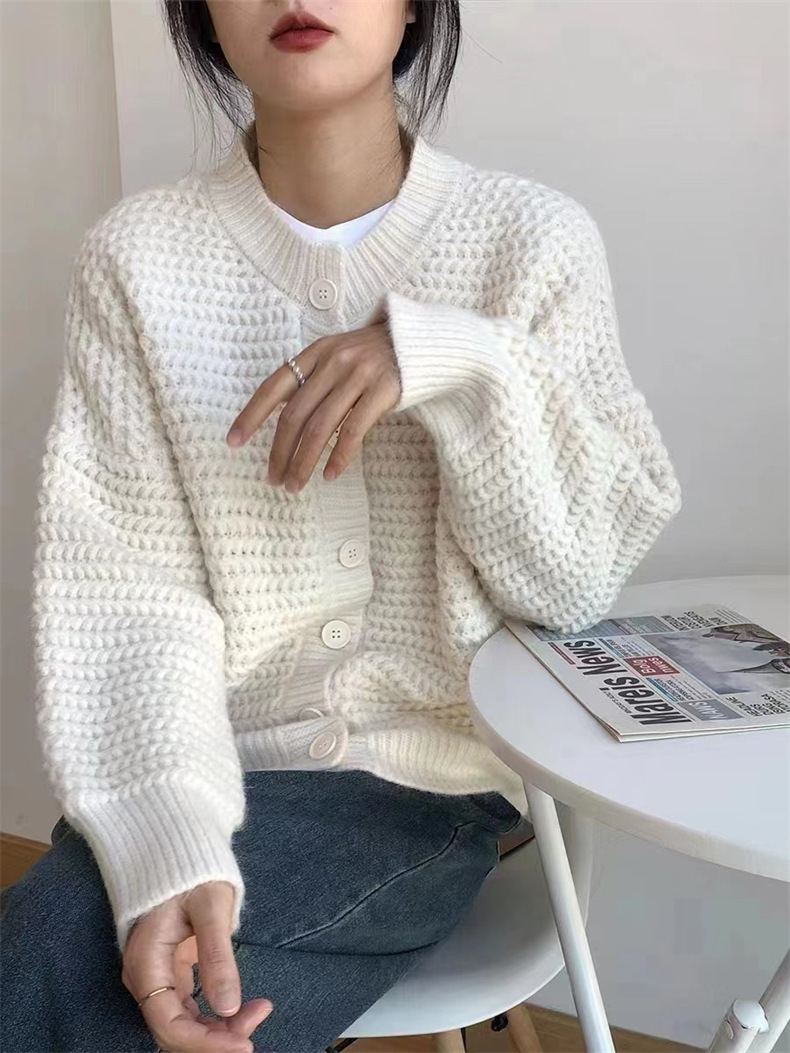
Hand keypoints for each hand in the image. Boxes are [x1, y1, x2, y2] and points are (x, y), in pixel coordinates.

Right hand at [122, 880, 271, 1052]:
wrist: (180, 850)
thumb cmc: (193, 870)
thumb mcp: (210, 906)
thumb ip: (216, 955)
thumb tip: (228, 1007)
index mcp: (147, 963)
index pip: (169, 1025)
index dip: (205, 1043)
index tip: (244, 1042)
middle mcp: (146, 978)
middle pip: (176, 1031)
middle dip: (217, 1037)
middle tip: (258, 1018)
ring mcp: (158, 978)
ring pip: (185, 1023)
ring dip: (220, 1029)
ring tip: (258, 1010)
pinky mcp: (172, 974)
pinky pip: (190, 1009)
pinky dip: (217, 1014)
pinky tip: (245, 1006)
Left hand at [225, 318, 400, 490]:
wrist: (420, 342)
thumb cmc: (373, 357)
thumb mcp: (336, 357)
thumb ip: (312, 381)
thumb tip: (284, 421)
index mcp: (315, 353)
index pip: (273, 387)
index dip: (251, 416)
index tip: (233, 442)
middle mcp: (333, 362)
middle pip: (295, 415)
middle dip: (279, 452)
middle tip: (273, 479)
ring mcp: (358, 375)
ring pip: (321, 427)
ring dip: (304, 461)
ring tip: (295, 485)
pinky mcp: (383, 390)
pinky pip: (354, 430)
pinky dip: (339, 456)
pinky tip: (330, 475)